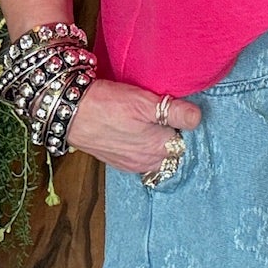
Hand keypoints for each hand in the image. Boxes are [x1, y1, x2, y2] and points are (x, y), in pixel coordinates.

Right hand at [69, 80, 201, 177]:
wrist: (69, 112)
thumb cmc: (107, 105)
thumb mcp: (145, 102)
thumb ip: (174, 112)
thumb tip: (197, 118)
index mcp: (160, 150)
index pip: (187, 140)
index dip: (183, 124)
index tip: (177, 110)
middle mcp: (148, 163)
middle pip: (173, 149)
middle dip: (172, 134)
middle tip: (163, 113)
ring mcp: (133, 165)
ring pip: (156, 154)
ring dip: (156, 140)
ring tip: (147, 119)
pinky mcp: (119, 161)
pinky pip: (140, 156)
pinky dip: (141, 145)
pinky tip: (134, 129)